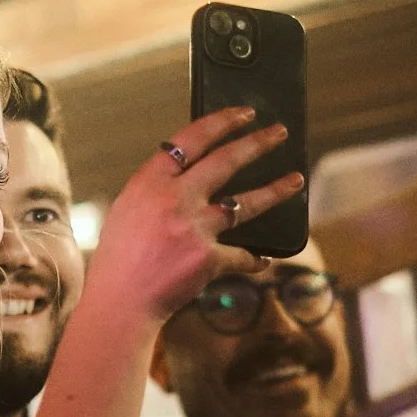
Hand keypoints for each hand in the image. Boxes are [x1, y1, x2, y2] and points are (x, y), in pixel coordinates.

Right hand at [86, 107, 304, 321]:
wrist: (119, 302)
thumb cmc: (119, 259)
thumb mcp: (128, 211)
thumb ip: (157, 190)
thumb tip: (191, 176)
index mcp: (149, 182)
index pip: (191, 139)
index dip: (221, 122)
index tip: (243, 114)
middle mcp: (173, 199)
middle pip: (226, 161)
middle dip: (258, 143)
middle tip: (279, 132)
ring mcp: (193, 228)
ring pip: (246, 202)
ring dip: (276, 190)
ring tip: (296, 181)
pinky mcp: (208, 259)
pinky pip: (242, 255)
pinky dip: (255, 258)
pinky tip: (264, 259)